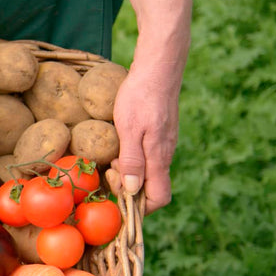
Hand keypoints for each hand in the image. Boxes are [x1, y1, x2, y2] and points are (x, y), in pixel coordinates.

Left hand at [110, 62, 180, 211]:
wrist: (158, 68)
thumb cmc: (141, 96)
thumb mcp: (129, 129)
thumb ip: (132, 161)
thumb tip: (132, 191)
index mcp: (159, 158)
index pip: (159, 198)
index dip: (139, 207)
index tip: (118, 194)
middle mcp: (165, 155)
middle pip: (151, 188)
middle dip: (128, 188)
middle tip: (110, 168)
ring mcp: (164, 145)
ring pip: (148, 172)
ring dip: (128, 172)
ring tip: (113, 155)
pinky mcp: (160, 135)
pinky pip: (147, 157)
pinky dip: (131, 158)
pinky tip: (118, 145)